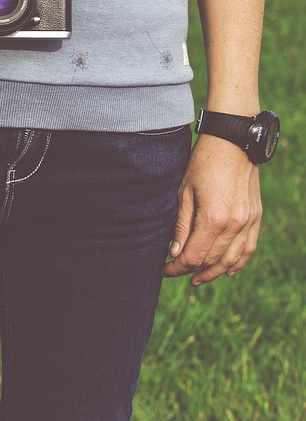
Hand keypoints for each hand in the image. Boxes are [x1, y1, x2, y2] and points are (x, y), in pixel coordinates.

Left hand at [162, 134, 262, 285]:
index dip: (177, 267)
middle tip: (177, 273)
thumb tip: (175, 253)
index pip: (194, 256)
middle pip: (213, 260)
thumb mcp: (184, 192)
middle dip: (193, 270)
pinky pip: (249, 248)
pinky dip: (238, 262)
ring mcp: (249, 222)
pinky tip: (227, 270)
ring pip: (233, 259)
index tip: (164, 270)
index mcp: (214, 218)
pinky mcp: (256, 217)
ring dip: (215, 272)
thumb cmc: (202, 163)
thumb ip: (181, 225)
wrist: (232, 143)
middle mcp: (235, 224)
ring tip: (198, 277)